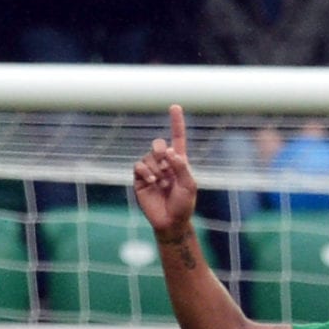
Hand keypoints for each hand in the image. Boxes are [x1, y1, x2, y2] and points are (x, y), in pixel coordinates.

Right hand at [135, 105, 200, 236]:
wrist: (170, 222)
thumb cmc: (184, 205)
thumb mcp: (189, 185)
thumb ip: (182, 166)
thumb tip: (169, 151)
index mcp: (178, 162)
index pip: (177, 138)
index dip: (176, 122)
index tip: (175, 106)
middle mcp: (164, 164)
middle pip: (158, 143)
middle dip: (160, 149)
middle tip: (166, 162)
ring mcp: (151, 171)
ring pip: (149, 156)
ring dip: (156, 168)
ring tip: (162, 182)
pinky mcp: (139, 179)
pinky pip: (139, 166)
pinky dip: (146, 172)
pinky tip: (152, 182)